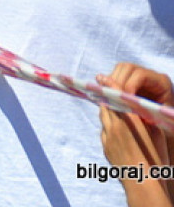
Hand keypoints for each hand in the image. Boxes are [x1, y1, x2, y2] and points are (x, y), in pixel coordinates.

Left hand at [98, 64, 173, 205]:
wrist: (144, 185)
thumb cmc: (157, 160)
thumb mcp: (156, 136)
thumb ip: (145, 120)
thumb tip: (138, 109)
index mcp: (130, 122)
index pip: (117, 98)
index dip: (111, 86)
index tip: (103, 76)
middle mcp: (115, 127)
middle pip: (106, 105)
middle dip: (108, 98)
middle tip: (111, 92)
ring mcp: (107, 138)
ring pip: (104, 117)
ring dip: (108, 111)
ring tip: (114, 108)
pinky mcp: (105, 147)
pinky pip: (104, 130)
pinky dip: (109, 126)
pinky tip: (117, 129)